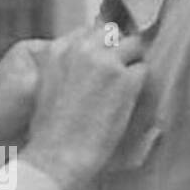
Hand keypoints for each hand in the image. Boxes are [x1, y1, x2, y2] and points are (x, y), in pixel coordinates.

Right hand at [21, 23, 145, 189]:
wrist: (56, 156)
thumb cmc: (49, 134)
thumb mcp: (46, 90)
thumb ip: (66, 69)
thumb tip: (87, 66)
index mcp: (58, 50)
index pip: (90, 32)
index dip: (101, 49)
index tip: (102, 68)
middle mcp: (81, 49)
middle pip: (114, 33)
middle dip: (120, 51)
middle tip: (120, 78)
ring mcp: (105, 62)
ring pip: (134, 47)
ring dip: (133, 67)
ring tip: (126, 93)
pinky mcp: (125, 78)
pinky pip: (144, 71)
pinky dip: (142, 87)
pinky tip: (129, 105)